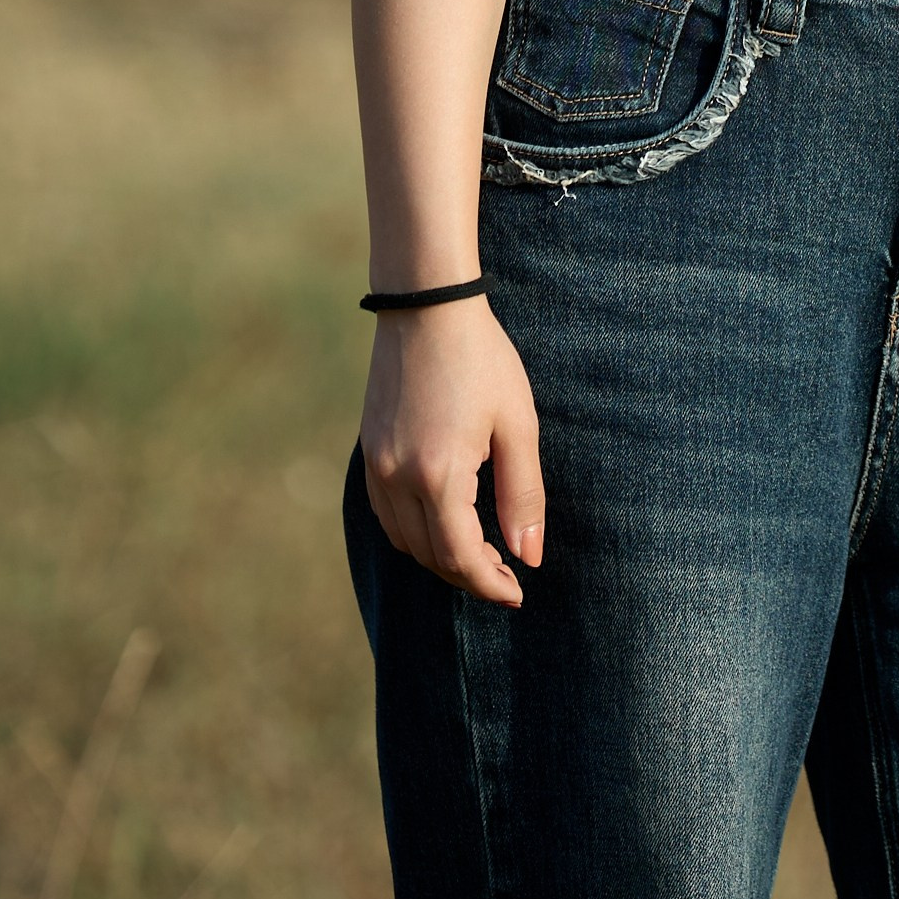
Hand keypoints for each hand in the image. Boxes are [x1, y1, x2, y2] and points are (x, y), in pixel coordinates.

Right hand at [360, 297, 544, 606]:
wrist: (426, 306)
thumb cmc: (481, 359)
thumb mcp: (517, 423)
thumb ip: (523, 495)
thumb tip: (529, 556)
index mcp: (438, 475)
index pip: (461, 557)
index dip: (490, 583)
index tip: (517, 593)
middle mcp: (397, 479)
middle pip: (429, 557)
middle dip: (468, 575)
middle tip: (505, 574)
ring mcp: (376, 466)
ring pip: (404, 541)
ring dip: (439, 557)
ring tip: (479, 551)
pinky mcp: (368, 451)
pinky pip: (386, 514)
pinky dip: (414, 532)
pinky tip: (444, 521)